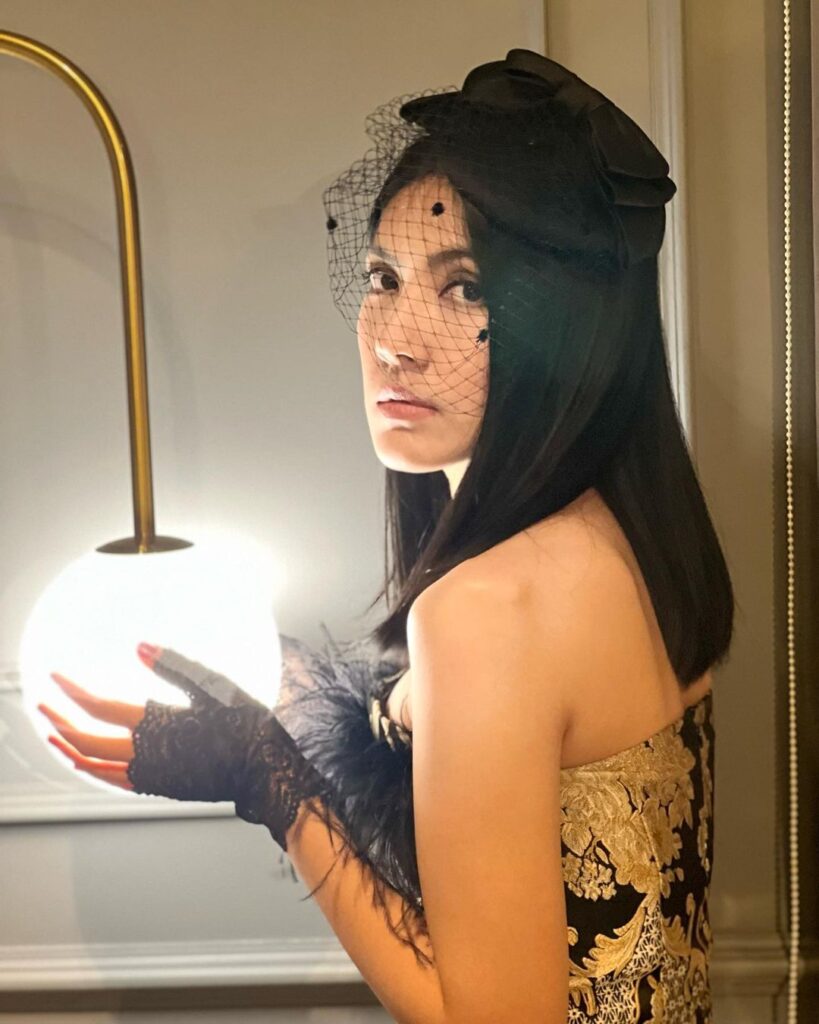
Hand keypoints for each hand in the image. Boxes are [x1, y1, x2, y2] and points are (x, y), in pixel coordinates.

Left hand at [38, 643, 333, 848]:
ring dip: (69, 748)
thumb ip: (174, 666)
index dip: (71, 691)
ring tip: (54, 735)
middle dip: (58, 721)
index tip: (55, 677)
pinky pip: (112, 781)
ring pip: (93, 766)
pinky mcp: (159, 786)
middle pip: (85, 740)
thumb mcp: (213, 687)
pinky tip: (90, 760)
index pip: (97, 707)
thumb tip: (140, 646)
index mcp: (154, 725)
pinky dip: (92, 768)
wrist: (265, 771)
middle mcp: (144, 754)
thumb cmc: (246, 728)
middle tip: (43, 705)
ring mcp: (149, 775)